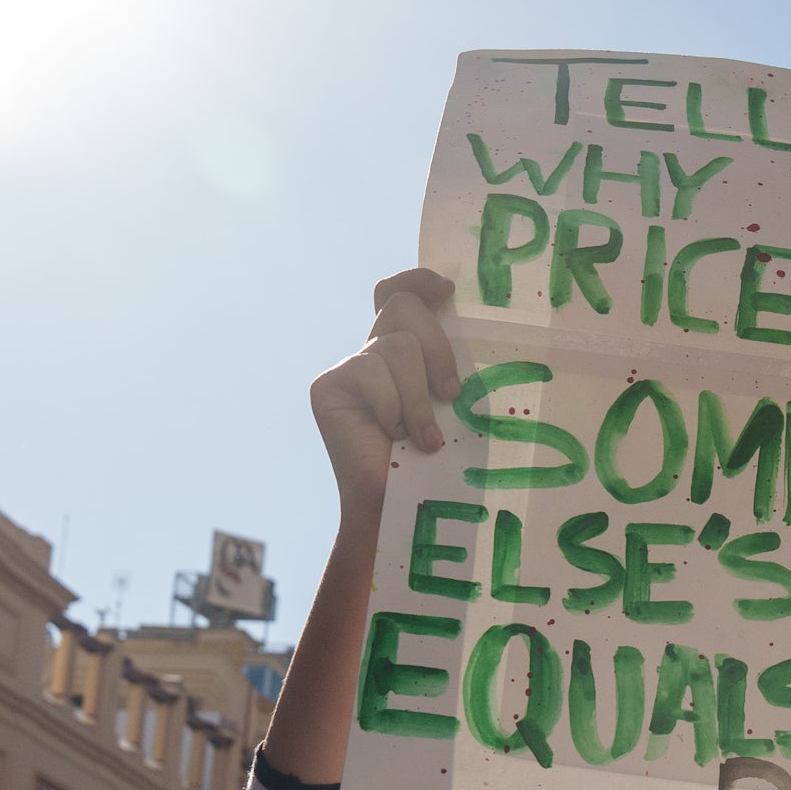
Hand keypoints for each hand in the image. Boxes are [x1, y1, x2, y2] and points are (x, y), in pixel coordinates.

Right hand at [306, 268, 459, 511]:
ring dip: (418, 397)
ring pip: (396, 346)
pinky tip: (392, 436)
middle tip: (452, 395)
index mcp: (401, 351)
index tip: (447, 289)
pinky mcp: (329, 386)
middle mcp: (372, 353)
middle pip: (401, 309)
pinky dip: (392, 406)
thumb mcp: (448, 403)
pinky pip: (372, 371)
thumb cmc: (433, 462)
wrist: (396, 508)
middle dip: (437, 348)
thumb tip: (461, 323)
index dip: (417, 281)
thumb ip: (445, 364)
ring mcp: (349, 368)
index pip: (398, 295)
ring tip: (425, 437)